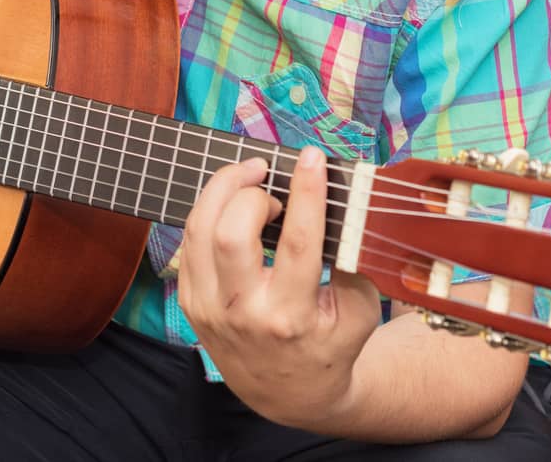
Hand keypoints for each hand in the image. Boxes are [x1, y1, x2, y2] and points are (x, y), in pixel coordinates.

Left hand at [178, 146, 383, 431]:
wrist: (287, 394)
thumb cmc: (329, 346)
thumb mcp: (360, 313)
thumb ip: (354, 261)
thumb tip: (346, 203)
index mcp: (291, 317)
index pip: (299, 243)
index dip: (306, 192)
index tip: (312, 157)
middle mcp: (244, 314)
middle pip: (231, 233)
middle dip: (250, 191)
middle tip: (270, 179)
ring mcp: (209, 309)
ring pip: (198, 230)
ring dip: (222, 190)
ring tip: (250, 178)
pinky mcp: (191, 303)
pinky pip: (189, 242)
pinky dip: (210, 212)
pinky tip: (232, 204)